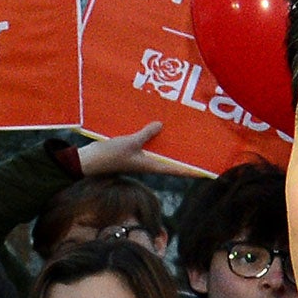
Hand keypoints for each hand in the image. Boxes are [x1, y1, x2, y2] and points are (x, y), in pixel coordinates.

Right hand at [76, 121, 197, 178]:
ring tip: (185, 133)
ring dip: (171, 144)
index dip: (193, 171)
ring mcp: (142, 157)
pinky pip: (150, 144)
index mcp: (152, 165)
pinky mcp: (134, 150)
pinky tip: (159, 126)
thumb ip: (146, 133)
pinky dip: (156, 137)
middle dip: (185, 155)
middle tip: (201, 146)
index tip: (208, 172)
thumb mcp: (130, 142)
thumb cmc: (111, 156)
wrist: (90, 161)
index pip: (177, 170)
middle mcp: (150, 163)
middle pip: (172, 160)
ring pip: (162, 151)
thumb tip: (161, 125)